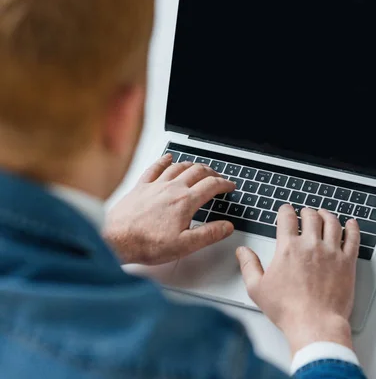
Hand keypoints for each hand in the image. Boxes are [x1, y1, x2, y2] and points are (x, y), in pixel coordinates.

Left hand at [104, 154, 235, 264]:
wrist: (116, 239)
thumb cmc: (146, 243)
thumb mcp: (185, 245)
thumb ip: (209, 234)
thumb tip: (226, 227)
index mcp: (185, 202)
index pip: (212, 186)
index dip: (225, 184)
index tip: (230, 186)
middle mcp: (172, 188)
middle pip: (198, 171)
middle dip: (212, 172)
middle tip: (218, 177)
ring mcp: (155, 185)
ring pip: (179, 166)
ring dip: (193, 165)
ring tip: (199, 168)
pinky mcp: (141, 187)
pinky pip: (155, 167)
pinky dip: (165, 160)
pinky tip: (168, 158)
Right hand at [236, 205, 359, 354]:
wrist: (314, 324)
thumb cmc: (288, 310)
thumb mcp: (257, 289)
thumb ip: (249, 266)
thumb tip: (243, 252)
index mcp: (288, 248)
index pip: (287, 218)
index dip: (285, 210)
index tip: (286, 210)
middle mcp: (311, 245)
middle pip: (311, 216)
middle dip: (307, 211)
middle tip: (306, 212)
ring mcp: (331, 252)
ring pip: (332, 223)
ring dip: (327, 214)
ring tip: (325, 214)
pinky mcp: (347, 263)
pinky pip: (353, 238)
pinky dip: (353, 228)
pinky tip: (351, 224)